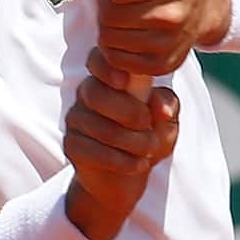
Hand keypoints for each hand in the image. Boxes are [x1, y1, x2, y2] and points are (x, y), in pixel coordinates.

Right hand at [63, 49, 178, 239]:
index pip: (97, 60)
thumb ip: (168, 106)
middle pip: (95, 94)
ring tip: (150, 149)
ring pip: (97, 126)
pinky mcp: (71, 146)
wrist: (126, 179)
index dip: (106, 67)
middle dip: (128, 112)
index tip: (125, 81)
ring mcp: (75, 120)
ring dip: (131, 141)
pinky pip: (92, 151)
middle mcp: (86, 94)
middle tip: (148, 126)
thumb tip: (160, 107)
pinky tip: (139, 165)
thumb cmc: (147, 137)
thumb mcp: (167, 121)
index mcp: (108, 79)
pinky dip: (121, 161)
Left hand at [85, 0, 227, 76]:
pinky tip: (125, 32)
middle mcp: (173, 13)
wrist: (201, 1)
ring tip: (121, 12)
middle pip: (109, 15)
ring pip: (109, 39)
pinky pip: (117, 60)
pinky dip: (113, 48)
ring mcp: (170, 42)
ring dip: (106, 25)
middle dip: (104, 3)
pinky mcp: (163, 64)